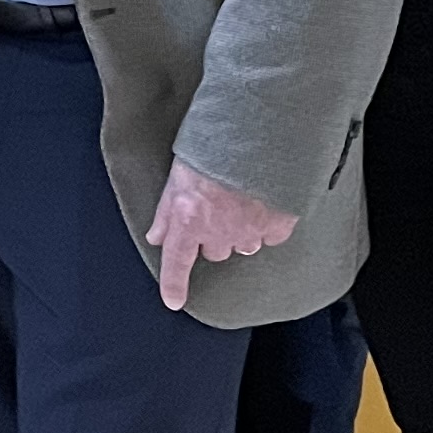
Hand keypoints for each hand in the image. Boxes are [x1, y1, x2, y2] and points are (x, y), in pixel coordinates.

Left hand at [140, 159, 296, 312]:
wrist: (256, 132)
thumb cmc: (213, 148)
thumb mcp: (178, 175)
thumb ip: (167, 211)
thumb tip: (156, 235)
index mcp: (189, 218)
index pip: (176, 260)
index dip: (174, 283)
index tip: (174, 301)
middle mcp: (218, 230)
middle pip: (214, 251)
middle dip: (214, 236)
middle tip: (217, 207)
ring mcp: (249, 230)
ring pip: (242, 245)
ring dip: (240, 231)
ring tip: (242, 201)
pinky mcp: (276, 224)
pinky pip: (270, 236)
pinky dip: (267, 224)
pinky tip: (264, 202)